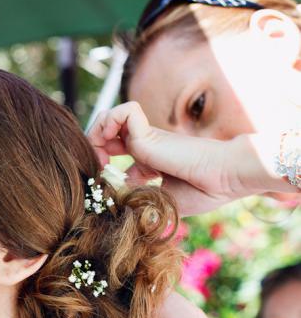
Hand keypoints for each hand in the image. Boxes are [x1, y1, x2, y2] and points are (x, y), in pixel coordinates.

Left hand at [87, 102, 286, 215]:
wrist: (226, 179)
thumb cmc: (203, 191)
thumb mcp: (162, 200)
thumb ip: (139, 199)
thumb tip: (116, 206)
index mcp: (148, 160)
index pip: (111, 151)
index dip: (98, 164)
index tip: (100, 185)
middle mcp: (145, 145)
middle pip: (106, 132)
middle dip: (91, 146)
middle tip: (94, 169)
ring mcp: (146, 137)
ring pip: (109, 118)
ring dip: (95, 133)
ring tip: (99, 156)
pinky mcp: (148, 132)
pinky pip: (122, 112)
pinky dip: (109, 123)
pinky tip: (108, 148)